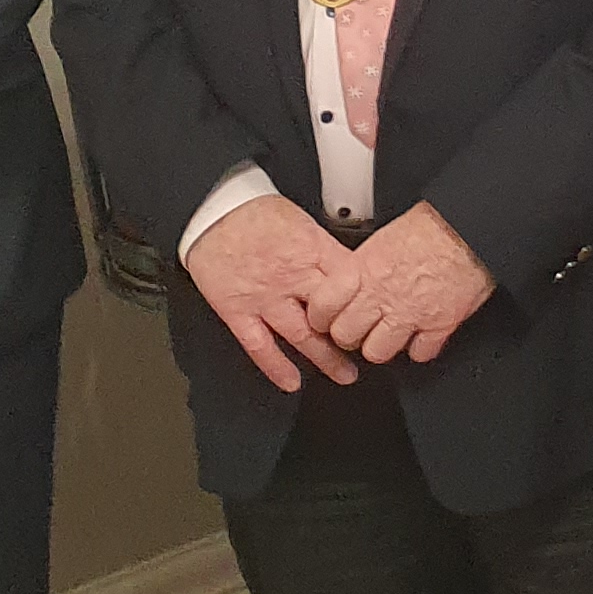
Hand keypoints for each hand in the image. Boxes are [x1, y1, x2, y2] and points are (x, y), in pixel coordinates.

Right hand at [185, 195, 363, 390]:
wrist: (213, 210)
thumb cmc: (257, 213)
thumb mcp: (305, 221)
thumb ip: (327, 250)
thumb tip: (355, 268)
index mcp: (313, 251)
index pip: (353, 283)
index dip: (369, 302)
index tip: (379, 316)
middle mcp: (292, 277)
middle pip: (334, 314)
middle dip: (354, 335)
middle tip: (370, 351)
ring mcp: (265, 297)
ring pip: (303, 336)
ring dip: (327, 359)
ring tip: (346, 375)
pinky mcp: (237, 310)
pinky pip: (259, 345)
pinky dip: (276, 367)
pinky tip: (291, 383)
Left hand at [319, 201, 495, 364]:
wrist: (472, 228)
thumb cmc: (434, 224)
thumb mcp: (385, 235)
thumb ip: (365, 263)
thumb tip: (357, 274)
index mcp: (363, 269)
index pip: (322, 308)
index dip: (322, 316)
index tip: (327, 317)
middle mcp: (381, 295)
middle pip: (345, 336)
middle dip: (349, 335)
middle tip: (358, 328)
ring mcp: (410, 314)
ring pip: (377, 352)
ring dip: (381, 346)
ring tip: (388, 335)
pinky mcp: (439, 325)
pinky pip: (420, 354)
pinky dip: (420, 349)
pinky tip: (421, 336)